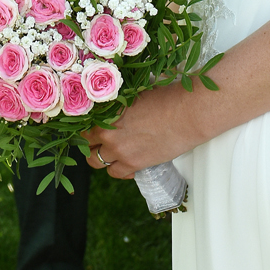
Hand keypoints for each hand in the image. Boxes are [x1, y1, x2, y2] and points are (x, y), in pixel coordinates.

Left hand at [84, 84, 200, 178]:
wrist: (186, 114)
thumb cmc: (165, 99)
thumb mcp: (134, 95)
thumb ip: (117, 106)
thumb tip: (109, 109)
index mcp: (106, 111)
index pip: (82, 124)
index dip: (86, 127)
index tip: (90, 128)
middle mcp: (107, 132)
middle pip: (86, 144)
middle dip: (90, 143)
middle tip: (98, 141)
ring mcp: (119, 150)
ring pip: (96, 162)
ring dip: (101, 157)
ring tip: (111, 152)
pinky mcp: (133, 164)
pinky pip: (115, 173)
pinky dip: (118, 169)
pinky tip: (126, 162)